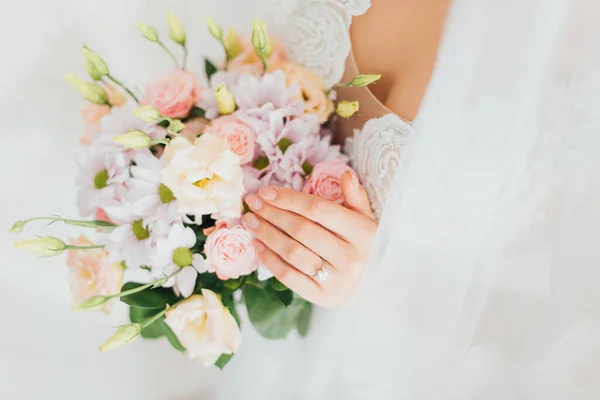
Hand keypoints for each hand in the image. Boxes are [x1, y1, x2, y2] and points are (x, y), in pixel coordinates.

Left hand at [242, 172, 377, 306]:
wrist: (374, 286)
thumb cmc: (365, 246)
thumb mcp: (366, 220)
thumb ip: (355, 197)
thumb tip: (346, 174)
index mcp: (363, 233)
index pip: (317, 210)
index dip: (288, 199)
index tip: (266, 191)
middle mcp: (351, 257)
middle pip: (301, 230)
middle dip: (272, 214)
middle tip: (251, 203)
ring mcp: (336, 280)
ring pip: (292, 252)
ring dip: (266, 234)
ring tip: (250, 221)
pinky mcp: (322, 297)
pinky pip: (288, 276)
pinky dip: (269, 259)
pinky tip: (258, 245)